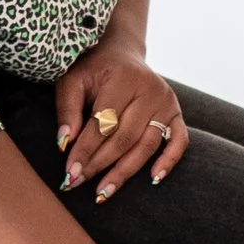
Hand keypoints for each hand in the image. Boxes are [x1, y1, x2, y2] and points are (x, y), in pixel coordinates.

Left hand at [54, 45, 184, 201]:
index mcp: (124, 78)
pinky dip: (168, 161)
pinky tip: (153, 179)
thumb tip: (64, 144)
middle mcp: (150, 90)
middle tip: (79, 183)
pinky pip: (179, 141)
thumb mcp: (73, 80)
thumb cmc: (93, 68)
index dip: (85, 150)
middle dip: (100, 163)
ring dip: (124, 171)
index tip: (69, 173)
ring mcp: (167, 102)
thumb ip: (68, 109)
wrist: (120, 52)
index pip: (103, 122)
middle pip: (125, 137)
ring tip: (103, 192)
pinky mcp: (177, 113)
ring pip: (147, 145)